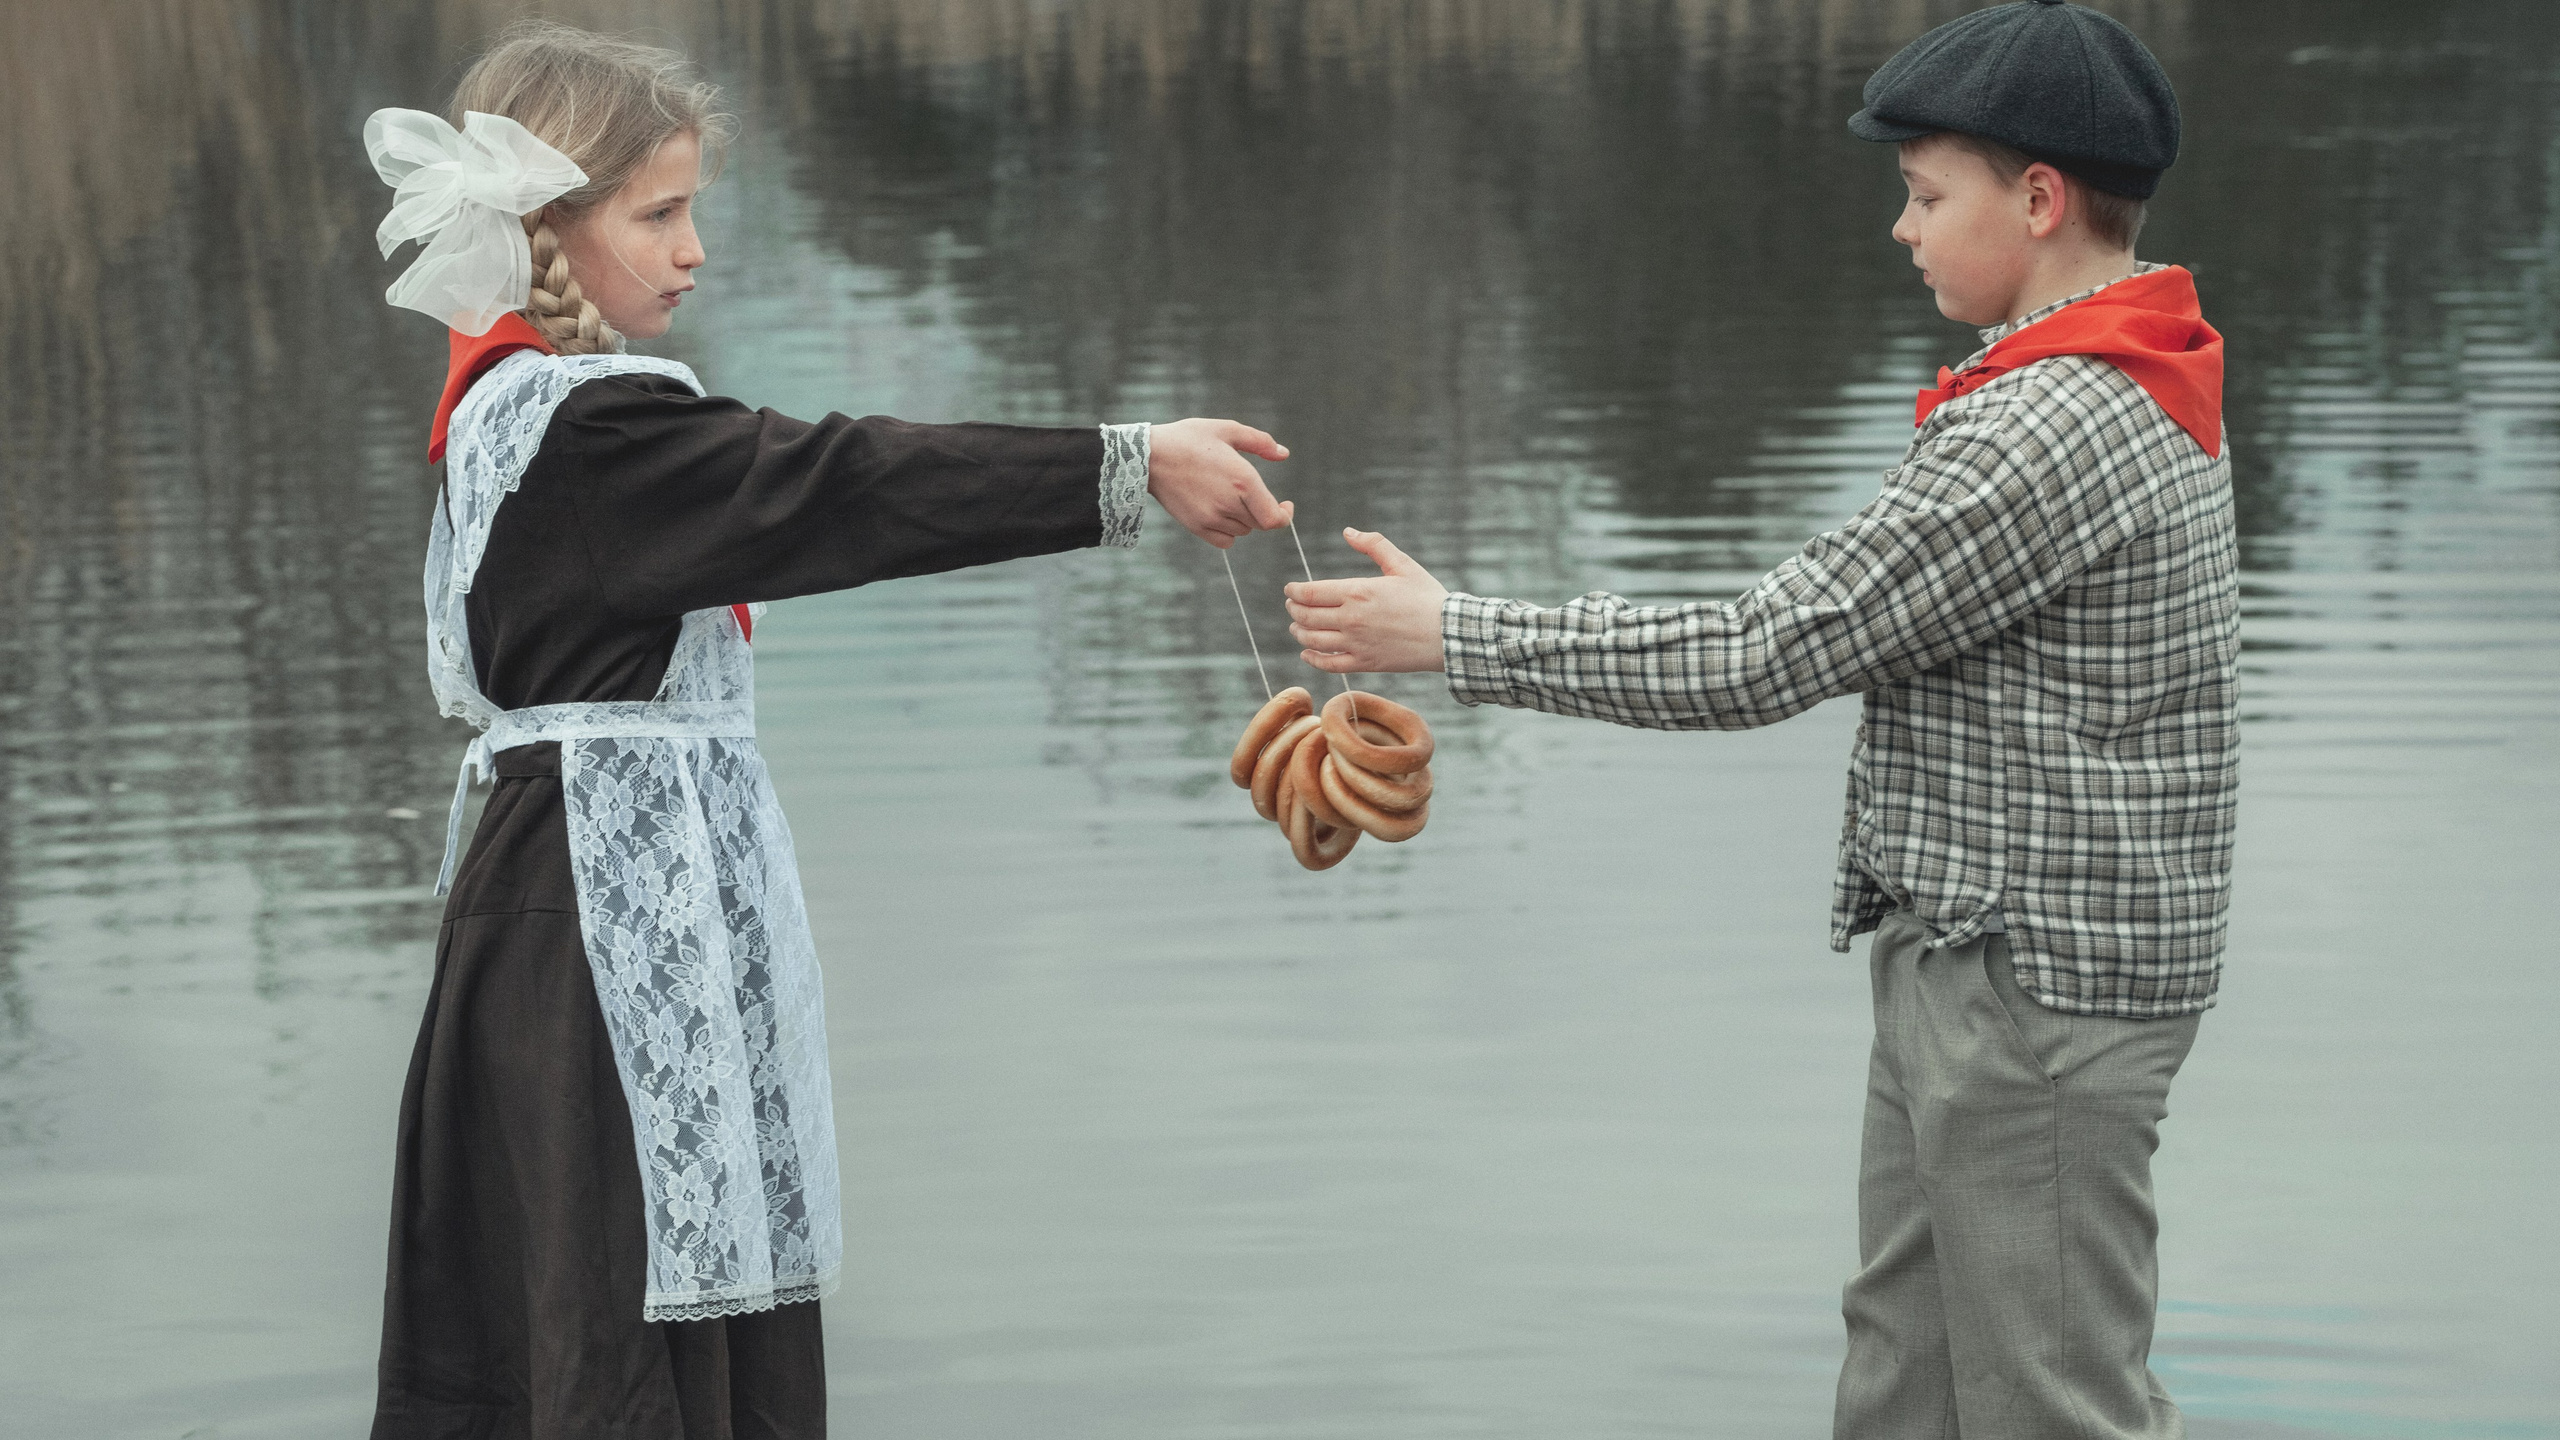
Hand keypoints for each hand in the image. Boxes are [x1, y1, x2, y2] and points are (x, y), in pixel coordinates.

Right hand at [1147, 418, 1291, 548]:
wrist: (1149, 457)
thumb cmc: (1189, 439)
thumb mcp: (1226, 429)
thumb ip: (1260, 442)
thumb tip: (1284, 454)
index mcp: (1244, 480)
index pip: (1275, 519)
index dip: (1285, 516)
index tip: (1286, 505)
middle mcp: (1230, 503)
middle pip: (1260, 524)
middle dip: (1262, 510)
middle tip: (1251, 492)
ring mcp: (1212, 518)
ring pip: (1243, 531)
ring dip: (1244, 519)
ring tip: (1229, 495)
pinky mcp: (1197, 527)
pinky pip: (1225, 541)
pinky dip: (1228, 531)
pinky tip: (1220, 511)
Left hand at [1284, 529, 1449, 673]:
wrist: (1449, 634)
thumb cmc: (1427, 597)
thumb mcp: (1402, 564)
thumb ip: (1373, 544)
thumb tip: (1348, 531)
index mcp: (1358, 592)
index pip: (1311, 593)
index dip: (1295, 591)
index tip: (1290, 589)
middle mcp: (1352, 619)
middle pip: (1306, 616)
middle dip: (1294, 609)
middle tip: (1292, 605)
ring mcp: (1356, 643)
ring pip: (1313, 640)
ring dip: (1299, 633)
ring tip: (1296, 627)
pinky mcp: (1365, 663)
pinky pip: (1329, 664)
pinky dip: (1313, 659)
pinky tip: (1307, 653)